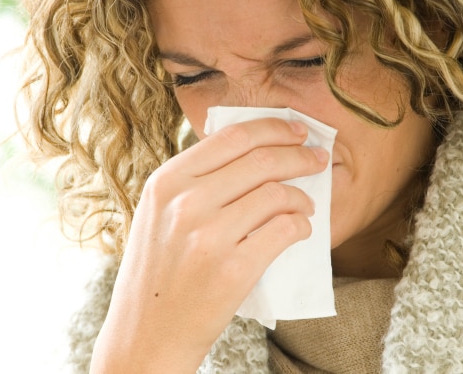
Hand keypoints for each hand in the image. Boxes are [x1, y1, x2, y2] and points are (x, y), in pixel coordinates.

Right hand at [90, 117, 328, 372]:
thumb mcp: (157, 214)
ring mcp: (208, 236)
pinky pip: (284, 230)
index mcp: (166, 182)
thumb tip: (251, 150)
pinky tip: (300, 229)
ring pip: (277, 194)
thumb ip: (194, 181)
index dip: (273, 128)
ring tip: (306, 203)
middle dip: (299, 155)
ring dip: (302, 196)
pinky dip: (301, 225)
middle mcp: (185, 203)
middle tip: (317, 159)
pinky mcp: (232, 269)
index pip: (232, 137)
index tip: (297, 131)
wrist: (145, 334)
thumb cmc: (158, 272)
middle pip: (261, 160)